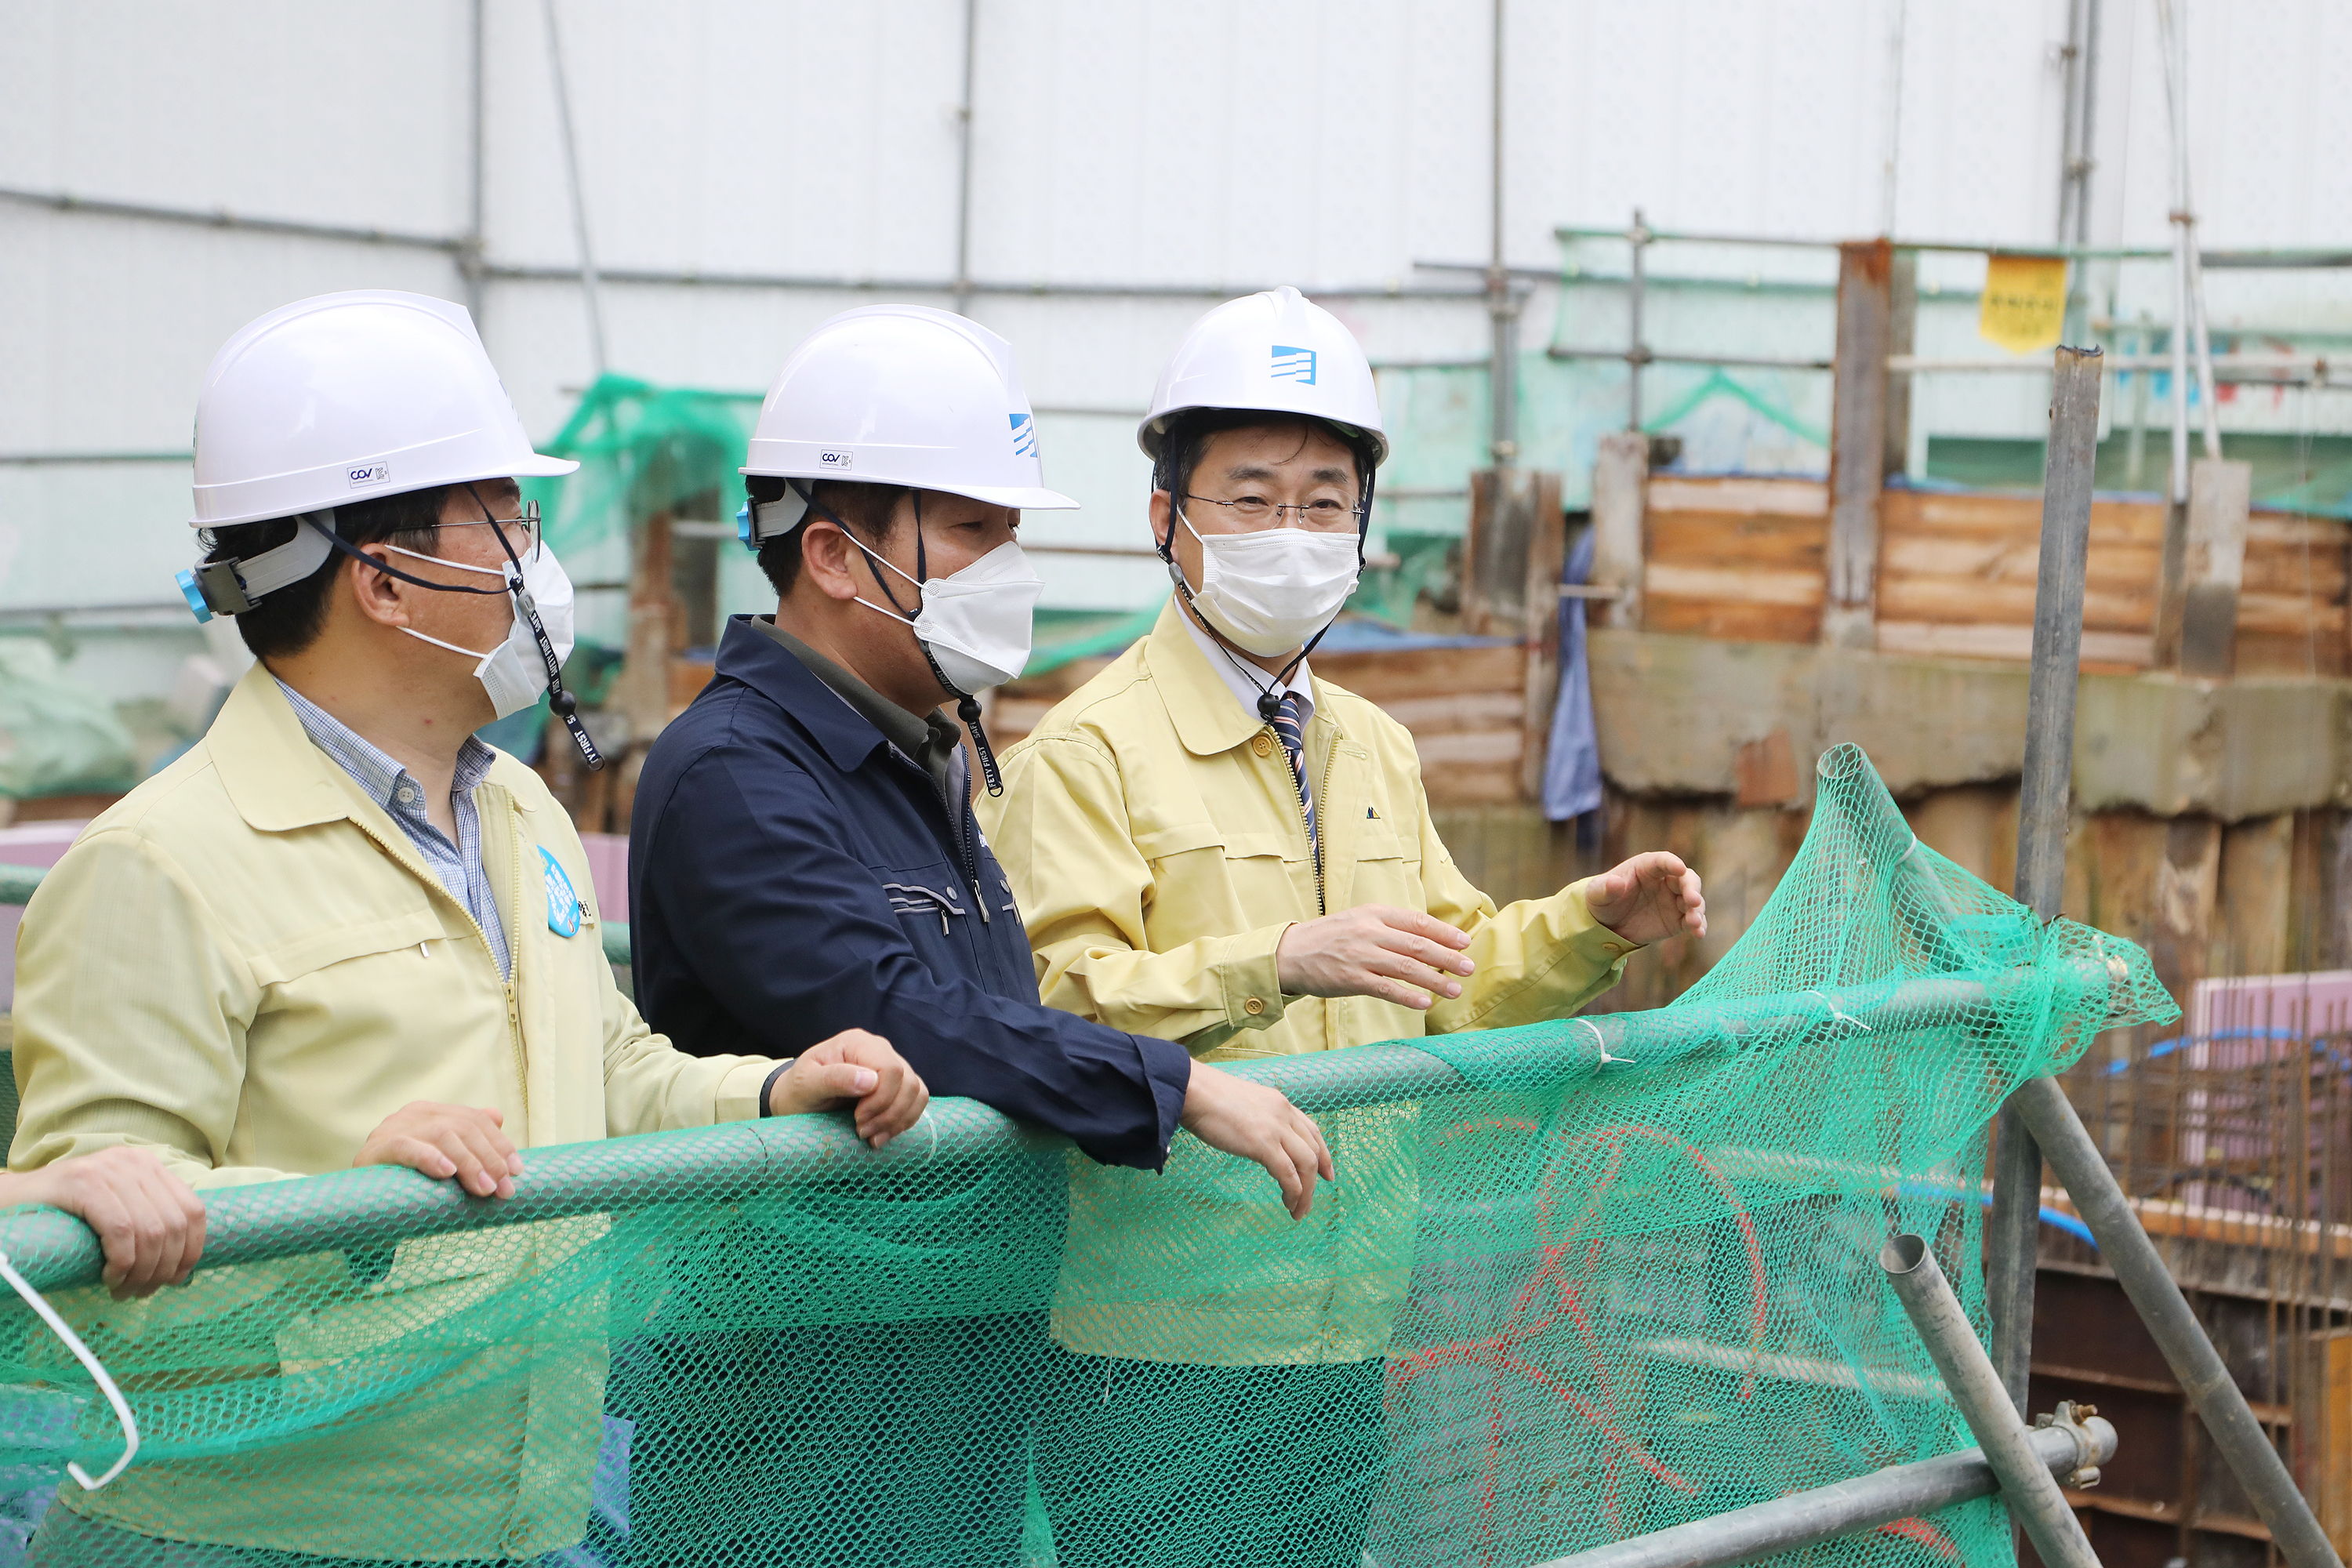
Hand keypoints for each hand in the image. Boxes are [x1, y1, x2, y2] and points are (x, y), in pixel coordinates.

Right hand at [5, 1148, 207, 1300]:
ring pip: (150, 1231)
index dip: (192, 1250)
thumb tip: (184, 1267)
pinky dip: (122, 1262)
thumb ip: (148, 1222)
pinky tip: (110, 1277)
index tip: (176, 1278)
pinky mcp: (84, 1183)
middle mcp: (134, 1162)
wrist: (10, 1201)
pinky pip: (121, 1231)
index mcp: (149, 1166)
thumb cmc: (66, 1215)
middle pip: (174, 1225)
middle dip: (164, 1268)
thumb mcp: (116, 1210)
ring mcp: (109, 1169)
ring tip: (125, 1290)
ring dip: (142, 1272)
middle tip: (142, 1292)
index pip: (193, 1210)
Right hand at [355, 1101, 521, 1198]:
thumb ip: (466, 1140)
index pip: (474, 1120)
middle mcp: (412, 1114)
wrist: (360, 1207)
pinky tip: (447, 1172)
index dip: (499, 1144)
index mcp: (431, 1113)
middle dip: (490, 1158)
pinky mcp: (374, 1150)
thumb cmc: (407, 1185)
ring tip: (485, 1189)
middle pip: (462, 1127)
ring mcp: (391, 1128)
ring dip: (469, 1163)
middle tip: (504, 1189)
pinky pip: (405, 1147)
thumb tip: (498, 1116)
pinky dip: (429, 1157)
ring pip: (442, 1135)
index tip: (518, 1171)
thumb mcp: (442, 1163)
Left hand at [768, 1029, 928, 1148]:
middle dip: (888, 1114)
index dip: (880, 1099)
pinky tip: (884, 1133)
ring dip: (898, 1120)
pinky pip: (918, 1100)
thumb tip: (870, 1081)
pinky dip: (905, 1120)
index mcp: (857, 1042)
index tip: (857, 1119)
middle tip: (862, 1132)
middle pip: (907, 1081)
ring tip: (872, 1137)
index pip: (890, 1068)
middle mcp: (879, 1049)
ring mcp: (891, 1065)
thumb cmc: (798, 1090)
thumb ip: (833, 1078)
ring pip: (917, 1092)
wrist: (798, 1100)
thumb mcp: (805, 1084)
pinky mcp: (897, 1085)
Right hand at [1179, 1061, 1334, 1221]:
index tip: (1327, 1173)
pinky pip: (1288, 1174)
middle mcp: (1284, 1114)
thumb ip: (1256, 1119)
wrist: (1193, 1091)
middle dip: (1318, 1177)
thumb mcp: (1242, 1104)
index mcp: (1279, 1103)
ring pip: (1306, 1165)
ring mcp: (1276, 1128)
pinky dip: (1294, 1192)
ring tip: (1298, 1211)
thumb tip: (1255, 1138)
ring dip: (1306, 1192)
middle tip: (1313, 1199)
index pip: (1312, 1130)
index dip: (1324, 1153)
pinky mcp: (1263, 1144)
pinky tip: (1289, 1204)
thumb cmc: (1206, 1097)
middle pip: (1313, 1150)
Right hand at [1275, 905, 1474, 1010]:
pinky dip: (1408, 997)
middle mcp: (1370, 932)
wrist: (1290, 953)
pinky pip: (1386, 989)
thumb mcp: (1359, 920)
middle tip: (1469, 967)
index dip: (1444, 932)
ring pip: (1406, 968)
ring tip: (1455, 990)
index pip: (1417, 921)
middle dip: (1447, 957)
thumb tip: (1428, 938)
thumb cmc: (1330, 937)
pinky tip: (1425, 1004)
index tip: (1465, 942)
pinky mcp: (1351, 979)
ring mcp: (1360, 956)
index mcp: (1374, 913)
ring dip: (1435, 980)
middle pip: (1417, 945)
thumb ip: (1389, 926)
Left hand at [1585, 851, 1706, 945]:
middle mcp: (1665, 881)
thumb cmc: (1603, 900)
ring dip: (1697, 910)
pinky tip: (1699, 933)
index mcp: (1646, 867)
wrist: (1606, 925)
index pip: (1663, 861)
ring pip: (1693, 900)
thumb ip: (1605, 888)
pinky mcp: (1677, 920)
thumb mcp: (1597, 894)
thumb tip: (1615, 882)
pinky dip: (1698, 926)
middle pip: (1686, 879)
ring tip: (1694, 922)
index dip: (1672, 863)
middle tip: (1693, 901)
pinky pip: (1691, 921)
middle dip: (1692, 888)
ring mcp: (1673, 900)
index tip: (1680, 869)